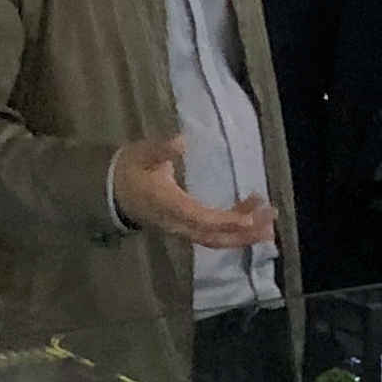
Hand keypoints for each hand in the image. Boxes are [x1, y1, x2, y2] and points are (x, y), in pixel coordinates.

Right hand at [111, 137, 275, 250]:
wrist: (110, 192)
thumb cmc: (130, 169)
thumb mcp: (142, 154)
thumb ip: (161, 150)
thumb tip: (181, 141)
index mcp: (169, 206)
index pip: (202, 219)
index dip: (228, 220)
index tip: (253, 216)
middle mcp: (177, 224)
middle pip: (215, 237)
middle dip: (244, 233)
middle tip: (271, 219)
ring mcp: (181, 229)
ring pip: (216, 239)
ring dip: (244, 234)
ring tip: (269, 221)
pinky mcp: (185, 228)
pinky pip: (212, 235)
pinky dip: (233, 229)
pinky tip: (250, 215)